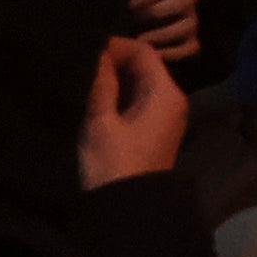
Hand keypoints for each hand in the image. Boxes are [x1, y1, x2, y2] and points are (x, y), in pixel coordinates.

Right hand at [78, 30, 187, 187]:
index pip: (144, 53)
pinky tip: (99, 96)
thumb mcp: (100, 122)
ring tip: (86, 75)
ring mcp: (166, 116)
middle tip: (83, 59)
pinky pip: (141, 100)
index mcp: (165, 93)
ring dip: (118, 78)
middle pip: (146, 67)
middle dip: (116, 61)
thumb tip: (99, 53)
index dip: (117, 46)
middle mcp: (172, 100)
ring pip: (143, 84)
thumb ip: (101, 85)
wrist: (131, 210)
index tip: (88, 45)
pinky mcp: (156, 130)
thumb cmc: (113, 164)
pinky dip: (122, 94)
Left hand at [124, 0, 199, 67]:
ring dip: (161, 35)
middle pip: (184, 3)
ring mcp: (193, 22)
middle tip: (133, 20)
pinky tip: (149, 54)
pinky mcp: (192, 45)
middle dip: (156, 12)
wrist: (145, 21)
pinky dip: (169, 54)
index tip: (130, 5)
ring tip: (139, 40)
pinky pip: (186, 50)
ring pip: (186, 27)